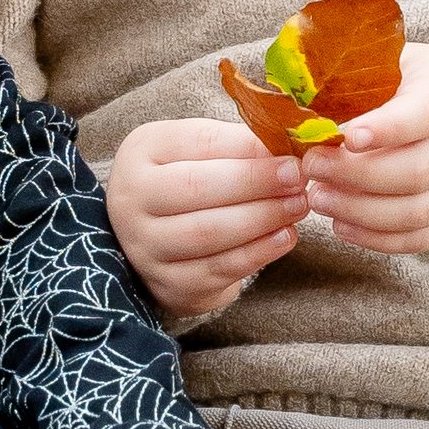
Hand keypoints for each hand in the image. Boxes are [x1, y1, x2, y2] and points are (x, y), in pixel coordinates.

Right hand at [104, 118, 309, 317]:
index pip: (197, 144)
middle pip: (198, 188)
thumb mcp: (198, 151)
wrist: (157, 238)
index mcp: (139, 153)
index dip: (247, 150)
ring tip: (297, 206)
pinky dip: (258, 253)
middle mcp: (130, 200)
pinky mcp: (169, 284)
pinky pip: (218, 269)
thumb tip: (289, 146)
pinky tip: (284, 237)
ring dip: (263, 218)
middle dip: (257, 183)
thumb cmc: (185, 181)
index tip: (290, 154)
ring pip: (209, 233)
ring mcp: (145, 247)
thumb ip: (237, 146)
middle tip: (298, 180)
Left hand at [301, 46, 428, 258]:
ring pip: (417, 212)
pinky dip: (376, 238)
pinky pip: (418, 239)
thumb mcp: (403, 64)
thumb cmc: (426, 86)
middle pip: (417, 171)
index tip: (345, 137)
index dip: (386, 129)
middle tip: (312, 169)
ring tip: (318, 198)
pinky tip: (341, 224)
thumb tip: (301, 97)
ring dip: (361, 211)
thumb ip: (363, 78)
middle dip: (357, 176)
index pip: (425, 115)